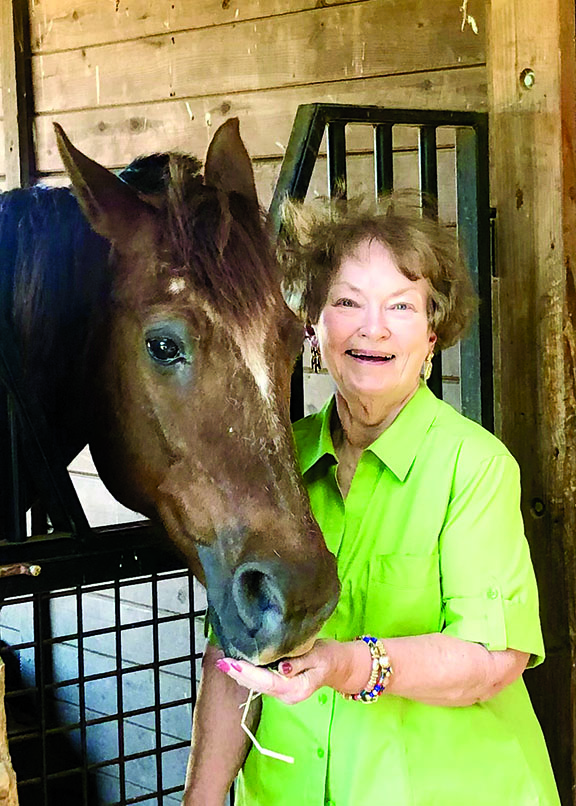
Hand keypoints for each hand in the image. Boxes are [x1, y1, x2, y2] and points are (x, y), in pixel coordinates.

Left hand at [215, 639, 371, 704]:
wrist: (339, 666)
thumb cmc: (329, 657)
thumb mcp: (318, 656)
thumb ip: (300, 662)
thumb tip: (281, 668)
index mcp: (295, 689)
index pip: (266, 681)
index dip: (247, 672)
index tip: (231, 663)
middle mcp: (286, 695)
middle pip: (257, 686)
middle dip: (238, 673)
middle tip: (221, 660)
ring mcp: (283, 693)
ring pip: (257, 685)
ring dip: (241, 673)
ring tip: (224, 660)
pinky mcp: (280, 687)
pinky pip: (261, 682)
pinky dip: (249, 672)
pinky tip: (238, 663)